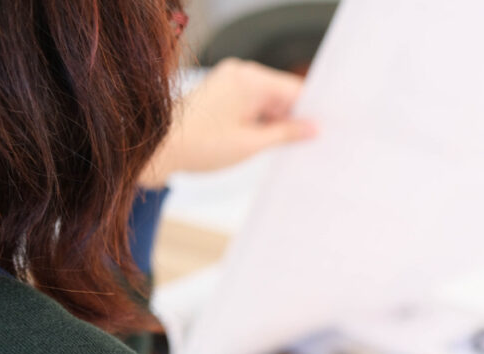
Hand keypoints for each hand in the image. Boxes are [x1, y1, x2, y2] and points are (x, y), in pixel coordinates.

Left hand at [140, 59, 316, 186]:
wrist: (158, 148)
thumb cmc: (198, 145)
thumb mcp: (252, 143)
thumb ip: (287, 134)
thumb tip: (313, 128)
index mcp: (250, 79)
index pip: (295, 90)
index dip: (311, 111)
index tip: (325, 130)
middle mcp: (240, 74)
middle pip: (281, 95)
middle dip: (292, 120)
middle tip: (306, 146)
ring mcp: (229, 82)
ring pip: (266, 102)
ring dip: (274, 124)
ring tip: (277, 148)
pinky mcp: (221, 93)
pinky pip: (251, 104)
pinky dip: (258, 122)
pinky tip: (261, 142)